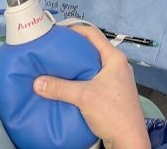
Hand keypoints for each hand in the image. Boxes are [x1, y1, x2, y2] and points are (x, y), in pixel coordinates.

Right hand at [34, 26, 149, 148]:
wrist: (129, 140)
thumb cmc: (114, 114)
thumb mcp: (83, 97)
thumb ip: (59, 88)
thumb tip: (38, 82)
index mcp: (114, 59)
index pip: (93, 34)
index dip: (75, 29)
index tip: (58, 31)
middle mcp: (118, 66)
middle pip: (92, 49)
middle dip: (73, 49)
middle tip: (55, 50)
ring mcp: (116, 80)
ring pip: (93, 66)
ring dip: (77, 66)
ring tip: (58, 66)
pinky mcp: (113, 93)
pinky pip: (94, 79)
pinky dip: (81, 79)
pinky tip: (68, 85)